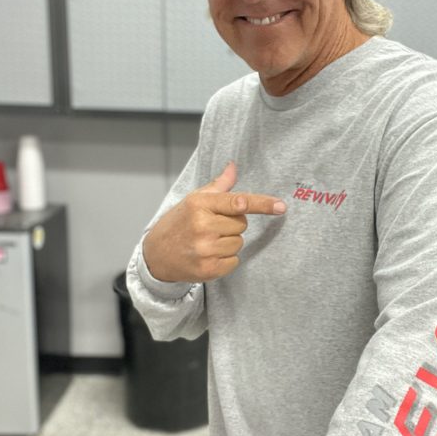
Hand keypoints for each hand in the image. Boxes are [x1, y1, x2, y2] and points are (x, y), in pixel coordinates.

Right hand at [142, 161, 285, 282]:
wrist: (155, 255)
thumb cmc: (179, 223)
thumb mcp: (194, 200)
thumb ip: (219, 185)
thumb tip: (233, 166)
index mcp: (200, 204)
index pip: (238, 202)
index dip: (262, 204)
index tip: (280, 206)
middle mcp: (203, 226)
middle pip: (242, 224)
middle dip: (231, 225)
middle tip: (211, 227)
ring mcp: (205, 249)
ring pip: (239, 243)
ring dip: (228, 242)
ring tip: (207, 242)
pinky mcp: (208, 269)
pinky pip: (234, 260)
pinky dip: (225, 259)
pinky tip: (208, 255)